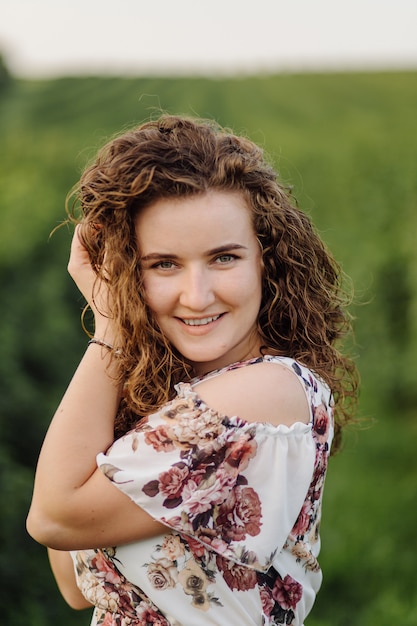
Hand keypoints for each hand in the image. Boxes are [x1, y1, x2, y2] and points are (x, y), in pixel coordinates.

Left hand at [67, 224, 113, 338]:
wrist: (113, 325)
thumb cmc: (112, 300)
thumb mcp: (112, 270)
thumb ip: (110, 248)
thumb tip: (112, 226)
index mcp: (77, 262)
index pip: (82, 230)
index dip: (97, 223)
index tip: (113, 222)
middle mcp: (78, 264)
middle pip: (88, 236)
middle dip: (103, 230)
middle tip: (120, 229)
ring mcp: (87, 269)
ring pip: (96, 244)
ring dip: (108, 240)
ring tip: (122, 239)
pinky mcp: (96, 273)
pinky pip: (101, 254)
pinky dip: (110, 250)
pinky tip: (122, 251)